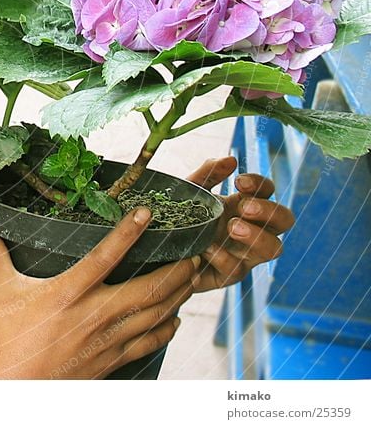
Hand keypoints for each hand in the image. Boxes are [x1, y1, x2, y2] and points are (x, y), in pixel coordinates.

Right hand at [0, 208, 199, 378]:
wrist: (14, 388)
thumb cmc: (6, 337)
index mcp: (68, 292)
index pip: (105, 257)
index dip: (127, 233)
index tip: (147, 213)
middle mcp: (94, 315)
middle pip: (149, 289)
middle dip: (177, 269)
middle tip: (195, 250)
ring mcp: (107, 340)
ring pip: (156, 315)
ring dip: (179, 294)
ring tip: (194, 275)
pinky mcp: (111, 360)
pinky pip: (149, 343)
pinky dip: (167, 328)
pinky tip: (175, 317)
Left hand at [186, 157, 294, 292]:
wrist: (151, 248)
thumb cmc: (175, 215)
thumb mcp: (187, 191)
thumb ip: (207, 174)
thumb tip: (230, 159)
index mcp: (242, 205)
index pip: (267, 191)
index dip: (260, 184)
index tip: (239, 182)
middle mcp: (250, 229)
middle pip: (284, 219)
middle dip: (269, 210)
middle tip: (243, 207)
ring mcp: (242, 254)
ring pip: (274, 248)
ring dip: (257, 236)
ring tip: (232, 227)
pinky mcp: (226, 276)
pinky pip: (237, 270)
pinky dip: (224, 257)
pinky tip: (206, 248)